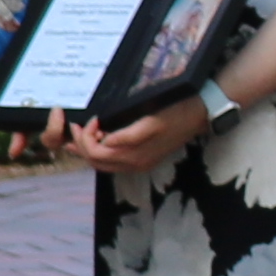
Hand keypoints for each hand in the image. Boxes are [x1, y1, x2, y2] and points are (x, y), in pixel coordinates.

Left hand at [60, 92, 211, 176]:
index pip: (96, 154)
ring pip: (102, 163)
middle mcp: (134, 164)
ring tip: (79, 130)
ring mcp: (138, 162)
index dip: (85, 138)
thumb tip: (105, 143)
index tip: (90, 118)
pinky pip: (112, 159)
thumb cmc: (174, 112)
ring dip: (87, 148)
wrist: (199, 113)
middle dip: (81, 144)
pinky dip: (98, 150)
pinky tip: (92, 138)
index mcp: (135, 156)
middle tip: (76, 124)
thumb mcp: (151, 121)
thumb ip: (128, 136)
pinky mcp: (141, 157)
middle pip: (95, 162)